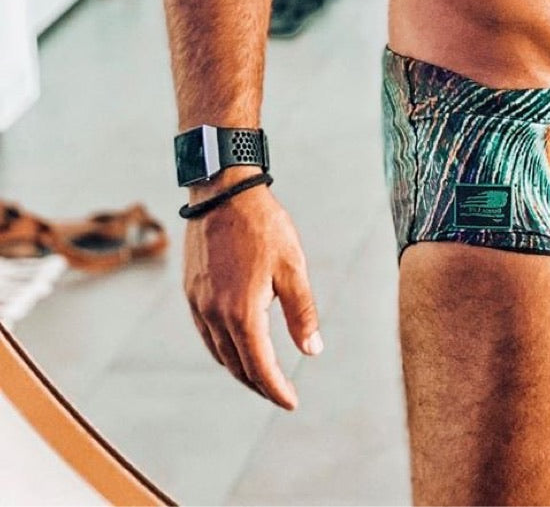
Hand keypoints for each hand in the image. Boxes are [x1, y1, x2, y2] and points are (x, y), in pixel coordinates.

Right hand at [183, 185, 320, 408]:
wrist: (223, 192)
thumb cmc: (263, 226)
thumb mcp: (293, 266)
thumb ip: (302, 311)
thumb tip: (312, 351)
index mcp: (242, 313)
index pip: (260, 366)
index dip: (277, 389)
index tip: (292, 402)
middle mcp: (215, 315)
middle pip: (237, 366)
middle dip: (259, 385)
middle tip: (279, 394)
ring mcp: (199, 304)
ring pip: (219, 353)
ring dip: (240, 370)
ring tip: (260, 376)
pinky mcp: (191, 291)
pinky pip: (206, 334)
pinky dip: (222, 349)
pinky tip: (235, 346)